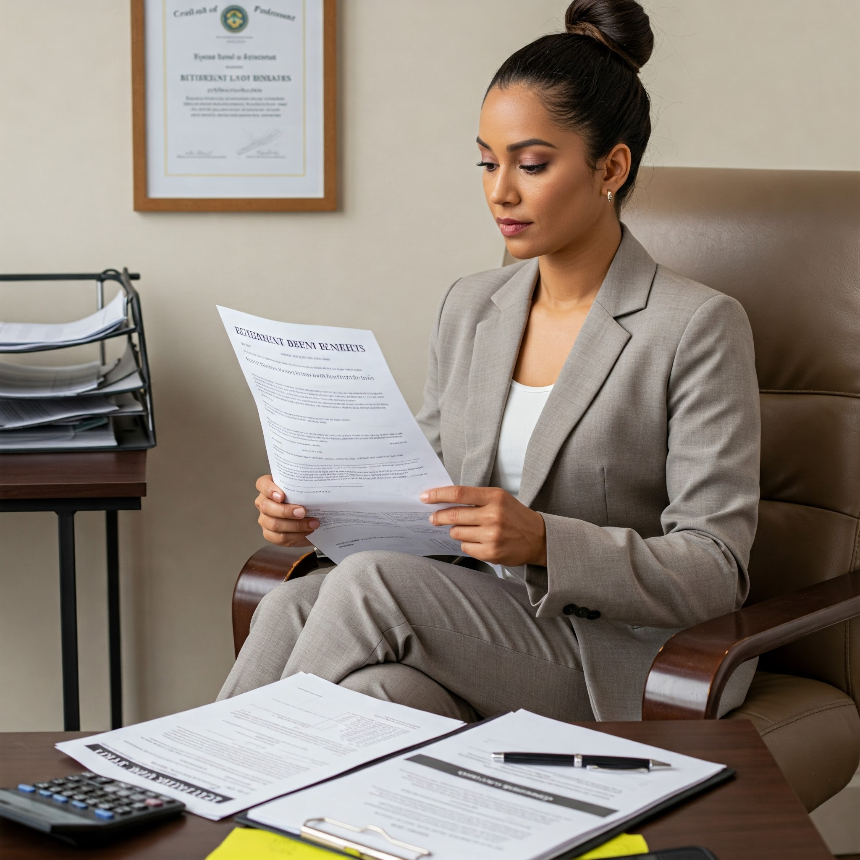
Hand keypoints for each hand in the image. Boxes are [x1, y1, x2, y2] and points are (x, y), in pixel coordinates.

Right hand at [254, 475, 318, 547]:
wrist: (311, 518)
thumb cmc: (306, 500)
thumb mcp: (306, 490)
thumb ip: (306, 486)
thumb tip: (316, 485)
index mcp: (269, 487)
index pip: (262, 484)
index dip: (269, 489)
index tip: (282, 496)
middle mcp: (264, 503)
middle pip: (266, 506)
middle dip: (286, 511)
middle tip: (303, 512)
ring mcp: (265, 519)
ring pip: (273, 524)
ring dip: (296, 525)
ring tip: (312, 523)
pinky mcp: (270, 534)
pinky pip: (279, 538)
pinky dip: (296, 535)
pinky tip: (307, 531)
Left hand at [420, 485, 546, 566]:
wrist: (539, 538)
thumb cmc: (514, 516)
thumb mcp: (499, 499)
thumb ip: (475, 499)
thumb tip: (443, 502)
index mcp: (494, 497)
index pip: (459, 493)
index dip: (438, 495)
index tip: (425, 497)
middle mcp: (493, 515)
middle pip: (453, 516)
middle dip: (438, 517)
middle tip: (433, 518)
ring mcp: (492, 536)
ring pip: (457, 533)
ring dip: (456, 531)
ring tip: (469, 530)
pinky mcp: (491, 553)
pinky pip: (465, 547)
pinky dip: (467, 544)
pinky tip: (478, 541)